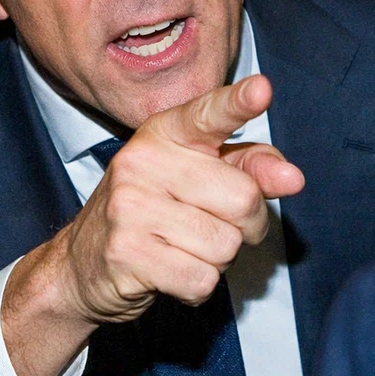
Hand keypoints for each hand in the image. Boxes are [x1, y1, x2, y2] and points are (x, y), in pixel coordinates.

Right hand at [60, 73, 304, 322]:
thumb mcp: (200, 178)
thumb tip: (293, 177)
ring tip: (182, 248)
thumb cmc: (156, 213)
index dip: (237, 104)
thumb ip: (249, 168)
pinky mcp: (126, 252)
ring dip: (218, 259)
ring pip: (226, 245)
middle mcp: (143, 161)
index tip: (263, 89)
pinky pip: (202, 279)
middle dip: (245, 226)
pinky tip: (170, 272)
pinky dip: (197, 286)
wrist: (81, 263)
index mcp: (165, 133)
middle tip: (214, 227)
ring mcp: (130, 206)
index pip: (208, 114)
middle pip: (243, 198)